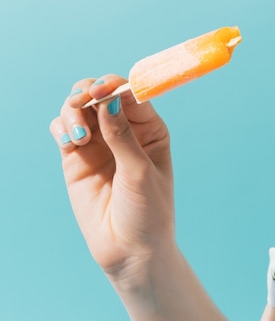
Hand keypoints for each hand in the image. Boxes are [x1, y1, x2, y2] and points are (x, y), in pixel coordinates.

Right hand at [50, 75, 174, 281]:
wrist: (130, 251)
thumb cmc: (147, 211)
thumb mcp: (140, 171)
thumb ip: (122, 136)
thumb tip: (107, 101)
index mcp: (148, 127)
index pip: (129, 93)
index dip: (114, 85)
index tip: (102, 90)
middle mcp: (122, 129)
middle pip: (100, 93)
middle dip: (88, 91)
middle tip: (82, 101)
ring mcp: (98, 142)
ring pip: (78, 107)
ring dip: (73, 110)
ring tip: (79, 135)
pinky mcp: (76, 157)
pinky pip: (63, 129)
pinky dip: (62, 127)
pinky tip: (71, 142)